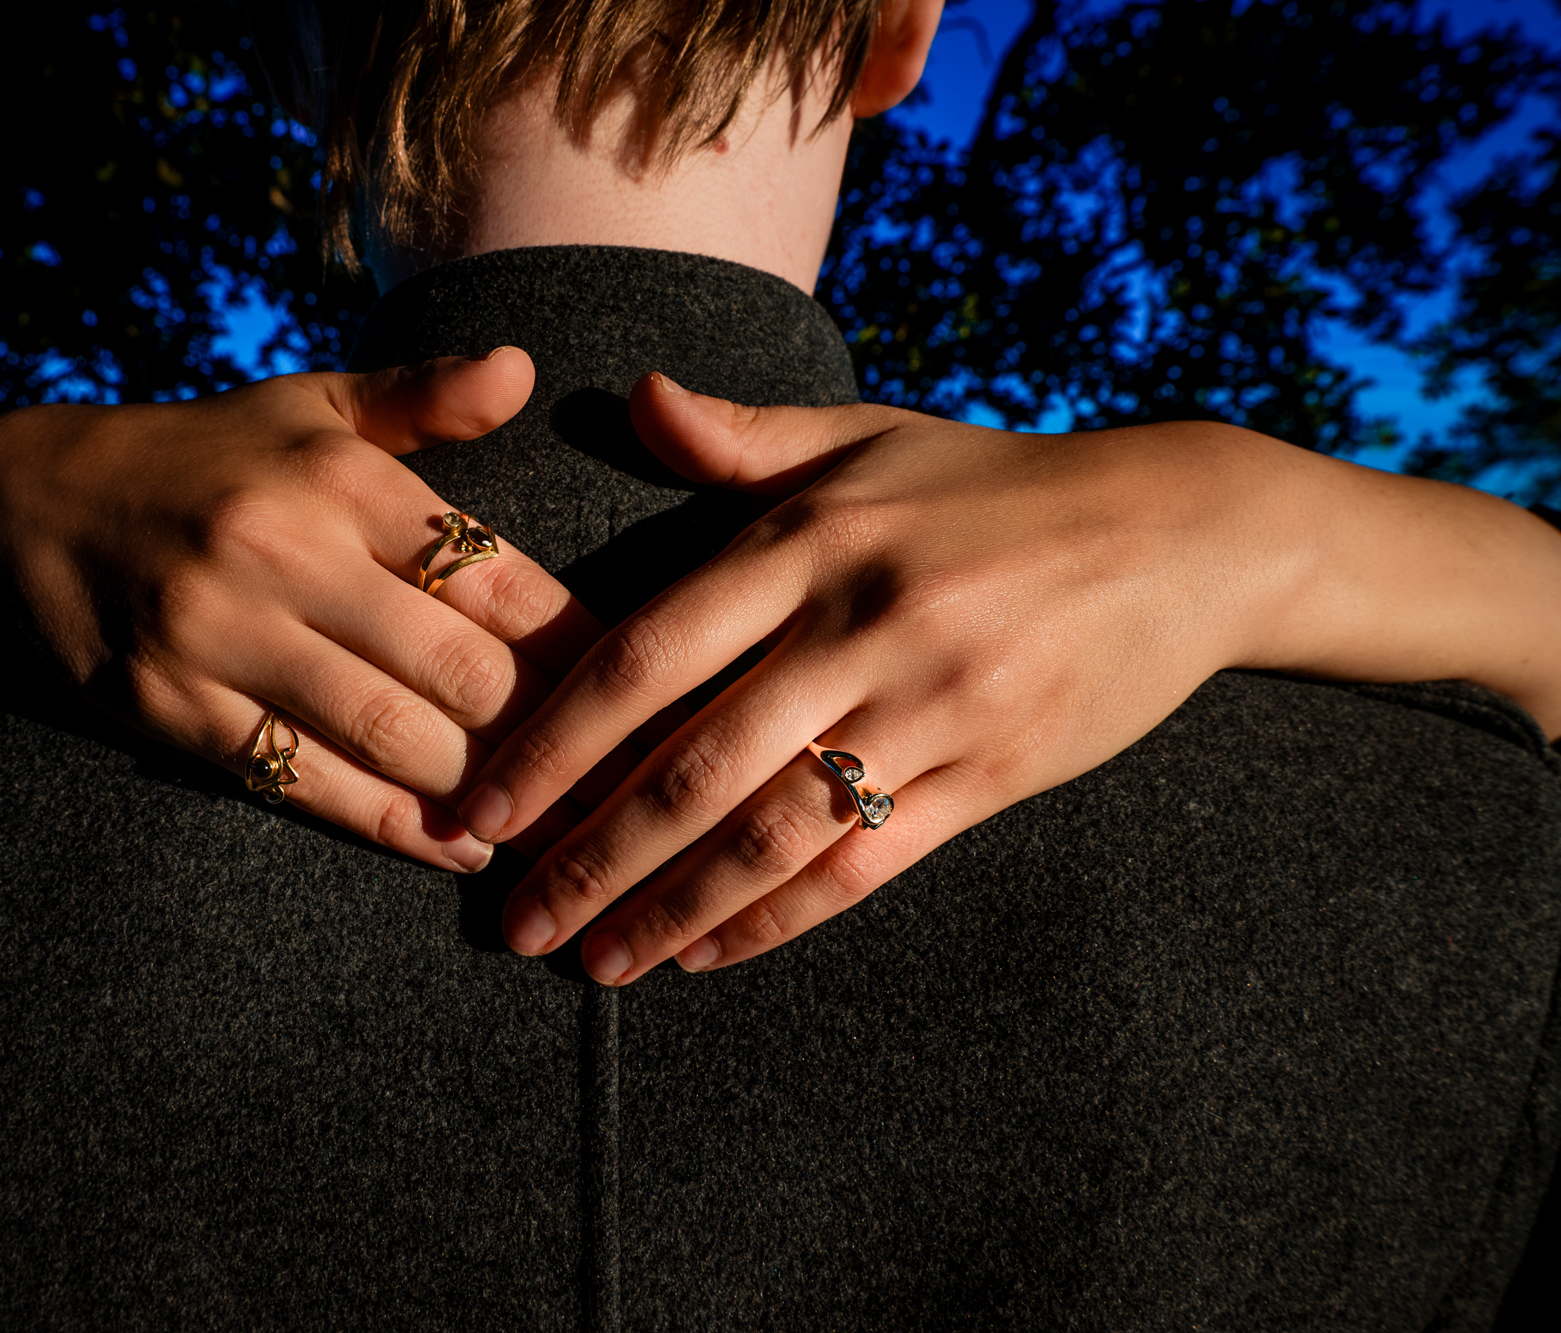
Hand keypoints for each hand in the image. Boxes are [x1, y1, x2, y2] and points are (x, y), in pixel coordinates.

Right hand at [0, 351, 608, 870]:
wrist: (24, 511)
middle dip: (554, 732)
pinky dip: (391, 825)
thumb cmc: (202, 458)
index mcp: (339, 476)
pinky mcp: (171, 709)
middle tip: (625, 778)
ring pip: (391, 734)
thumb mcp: (306, 406)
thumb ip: (422, 398)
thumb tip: (525, 370)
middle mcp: (285, 550)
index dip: (581, 641)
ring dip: (487, 791)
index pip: (494, 570)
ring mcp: (223, 635)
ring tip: (561, 825)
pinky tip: (458, 846)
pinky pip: (303, 782)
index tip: (647, 684)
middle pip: (459, 666)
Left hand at [457, 374, 1318, 980]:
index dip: (558, 737)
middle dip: (592, 853)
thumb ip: (742, 436)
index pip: (650, 651)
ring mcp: (931, 706)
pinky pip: (867, 860)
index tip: (487, 801)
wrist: (1180, 533)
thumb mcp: (868, 434)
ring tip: (594, 962)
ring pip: (774, 831)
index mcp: (810, 538)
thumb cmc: (996, 484)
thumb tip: (636, 398)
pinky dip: (781, 916)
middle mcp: (861, 624)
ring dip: (672, 906)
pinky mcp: (993, 773)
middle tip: (515, 918)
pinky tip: (707, 952)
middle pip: (696, 763)